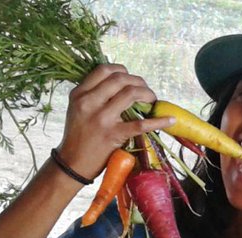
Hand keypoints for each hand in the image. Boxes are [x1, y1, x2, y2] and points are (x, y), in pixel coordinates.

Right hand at [56, 64, 173, 180]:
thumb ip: (93, 94)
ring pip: (130, 93)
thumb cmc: (78, 136)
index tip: (131, 79)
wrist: (72, 163)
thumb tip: (120, 83)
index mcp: (79, 93)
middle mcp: (89, 102)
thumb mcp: (78, 109)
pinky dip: (158, 121)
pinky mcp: (113, 135)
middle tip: (146, 91)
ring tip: (153, 101)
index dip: (122, 70)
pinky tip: (169, 120)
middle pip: (120, 79)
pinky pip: (141, 124)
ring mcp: (101, 118)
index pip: (103, 70)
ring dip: (148, 94)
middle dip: (139, 82)